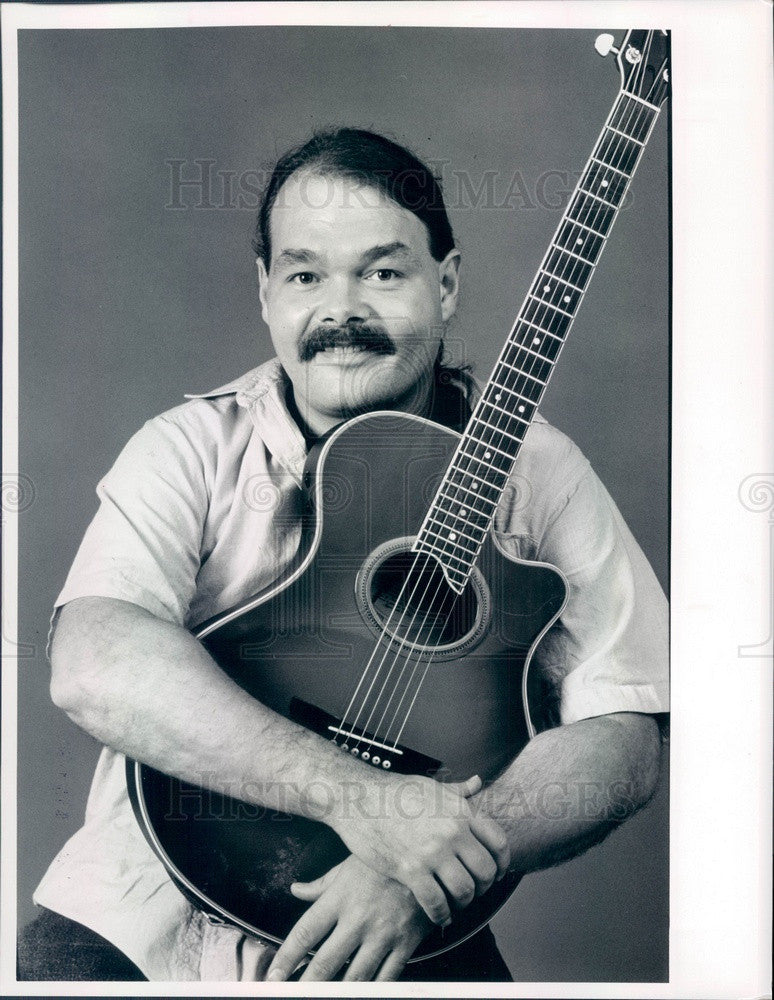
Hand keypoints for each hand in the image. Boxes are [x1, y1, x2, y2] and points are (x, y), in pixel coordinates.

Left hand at [265, 856, 430, 981]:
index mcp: (341, 896)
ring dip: (336, 993)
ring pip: (355, 977)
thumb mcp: (349, 866)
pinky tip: (359, 994)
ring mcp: (384, 934)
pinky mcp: (405, 944)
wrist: (430, 858)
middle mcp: (359, 918)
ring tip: (324, 999)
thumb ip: (321, 884)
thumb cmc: (385, 861)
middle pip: (325, 962)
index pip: (306, 932)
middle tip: (292, 996)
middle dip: (306, 985)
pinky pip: (386, 978)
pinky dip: (371, 991)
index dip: (286, 958)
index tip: (273, 976)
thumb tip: (296, 890)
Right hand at [329, 772, 509, 926]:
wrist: (358, 797)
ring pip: (465, 890)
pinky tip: (439, 915)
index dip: (502, 864)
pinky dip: (442, 915)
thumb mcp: (431, 785)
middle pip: (486, 871)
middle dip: (484, 887)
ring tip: (456, 903)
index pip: (499, 842)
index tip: (497, 873)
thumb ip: (458, 790)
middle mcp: (451, 831)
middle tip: (474, 891)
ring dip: (464, 903)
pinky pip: (437, 903)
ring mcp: (431, 851)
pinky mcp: (410, 870)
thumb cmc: (393, 791)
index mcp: (460, 810)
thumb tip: (477, 782)